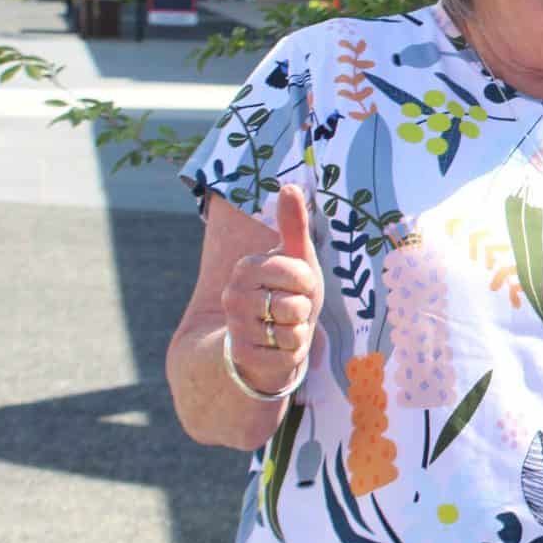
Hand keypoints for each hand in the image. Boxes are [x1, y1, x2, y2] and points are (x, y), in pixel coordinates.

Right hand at [220, 184, 323, 391]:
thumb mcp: (298, 259)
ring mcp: (235, 327)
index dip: (308, 282)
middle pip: (296, 304)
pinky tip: (279, 347)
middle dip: (304, 309)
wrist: (270, 339)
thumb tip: (289, 185)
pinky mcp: (243, 356)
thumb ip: (294, 225)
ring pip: (292, 331)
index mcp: (247, 267)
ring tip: (285, 326)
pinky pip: (287, 355)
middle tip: (291, 308)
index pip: (299, 273)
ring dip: (300, 332)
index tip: (298, 285)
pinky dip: (293, 353)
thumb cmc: (289, 293)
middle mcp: (233, 296)